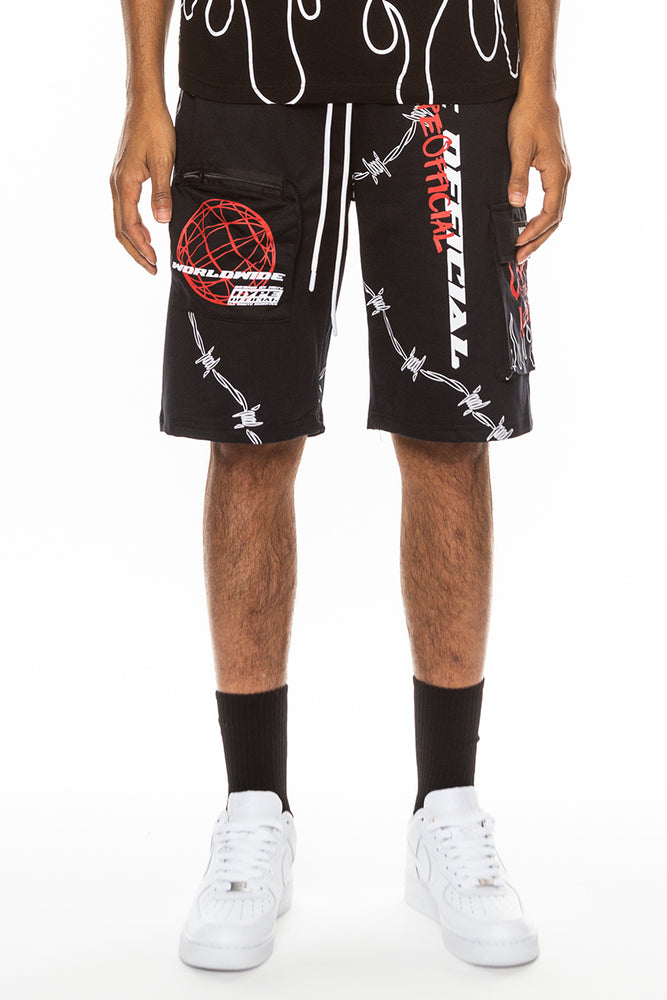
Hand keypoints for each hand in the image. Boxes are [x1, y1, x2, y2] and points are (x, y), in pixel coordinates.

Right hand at [110, 101, 175, 273]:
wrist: (144, 104)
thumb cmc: (155, 129)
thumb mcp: (164, 162)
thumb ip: (162, 193)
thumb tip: (162, 222)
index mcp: (124, 184)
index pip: (129, 226)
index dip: (141, 248)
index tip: (153, 264)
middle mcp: (116, 184)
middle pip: (121, 228)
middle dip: (136, 251)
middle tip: (151, 268)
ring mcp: (118, 180)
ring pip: (121, 219)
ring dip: (135, 239)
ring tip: (150, 254)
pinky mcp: (123, 175)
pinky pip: (125, 207)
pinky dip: (134, 224)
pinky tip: (147, 229)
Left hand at [507, 89, 570, 263]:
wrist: (539, 94)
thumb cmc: (528, 117)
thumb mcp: (519, 148)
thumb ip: (518, 178)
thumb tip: (517, 204)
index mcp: (557, 174)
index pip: (550, 214)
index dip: (534, 233)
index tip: (517, 245)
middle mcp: (564, 176)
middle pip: (555, 219)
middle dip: (537, 240)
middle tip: (519, 258)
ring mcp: (561, 173)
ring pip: (555, 211)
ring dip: (540, 232)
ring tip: (524, 247)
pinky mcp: (555, 168)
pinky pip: (552, 201)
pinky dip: (542, 218)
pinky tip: (529, 224)